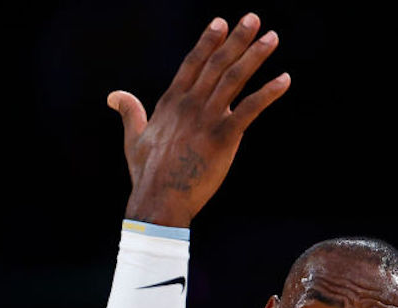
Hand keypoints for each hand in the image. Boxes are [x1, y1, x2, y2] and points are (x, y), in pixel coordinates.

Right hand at [108, 12, 289, 226]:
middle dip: (237, 39)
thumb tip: (113, 95)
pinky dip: (268, 93)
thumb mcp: (134, 137)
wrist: (158, 200)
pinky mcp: (223, 138)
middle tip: (254, 18)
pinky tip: (284, 79)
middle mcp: (190, 104)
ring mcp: (206, 119)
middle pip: (216, 63)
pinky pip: (249, 110)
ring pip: (234, 79)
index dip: (208, 41)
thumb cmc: (147, 172)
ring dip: (254, 56)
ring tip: (272, 38)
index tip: (221, 22)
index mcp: (171, 102)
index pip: (193, 63)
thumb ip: (130, 111)